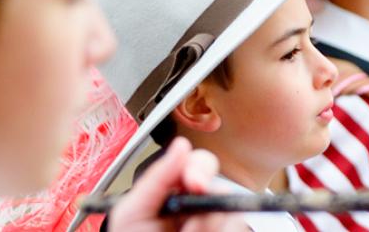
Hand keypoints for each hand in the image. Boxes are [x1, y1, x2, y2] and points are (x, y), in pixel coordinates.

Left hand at [107, 137, 243, 231]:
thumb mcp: (132, 214)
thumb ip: (156, 179)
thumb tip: (182, 146)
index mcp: (174, 194)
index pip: (196, 167)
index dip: (199, 168)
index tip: (194, 182)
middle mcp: (198, 208)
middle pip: (220, 186)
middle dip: (209, 195)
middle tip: (194, 211)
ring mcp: (214, 225)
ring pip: (231, 213)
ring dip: (210, 225)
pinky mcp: (227, 231)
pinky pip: (236, 227)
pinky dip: (223, 231)